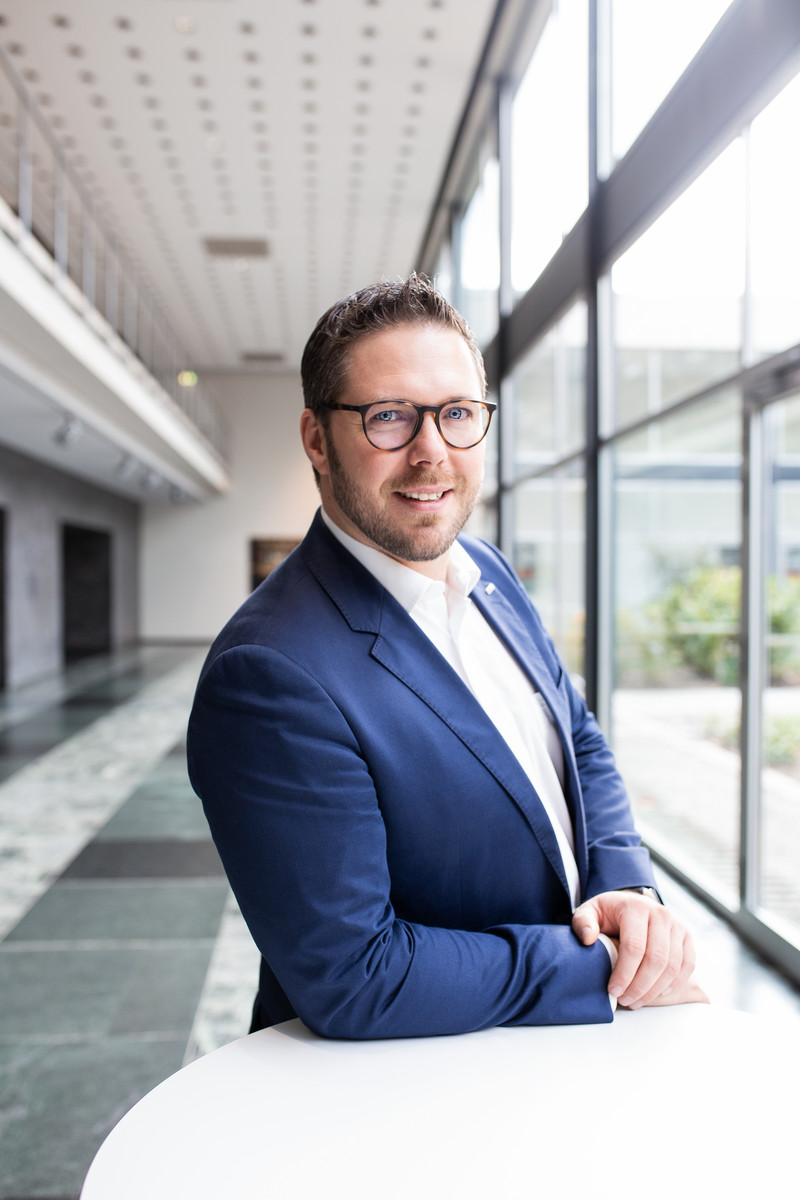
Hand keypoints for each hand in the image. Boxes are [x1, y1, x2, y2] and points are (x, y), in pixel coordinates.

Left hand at [572, 890, 707, 1008]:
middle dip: (640, 986)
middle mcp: (660, 914)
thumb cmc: (608, 913)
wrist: (631, 903)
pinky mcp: (686, 936)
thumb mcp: (590, 912)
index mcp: (635, 907)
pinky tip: (657, 993)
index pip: (634, 947)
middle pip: (656, 959)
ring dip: (655, 990)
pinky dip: (674, 983)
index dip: (624, 974)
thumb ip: (583, 922)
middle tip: (625, 1000)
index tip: (613, 990)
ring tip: (636, 1001)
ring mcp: (676, 925)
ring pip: (672, 966)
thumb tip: (588, 939)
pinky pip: (687, 965)